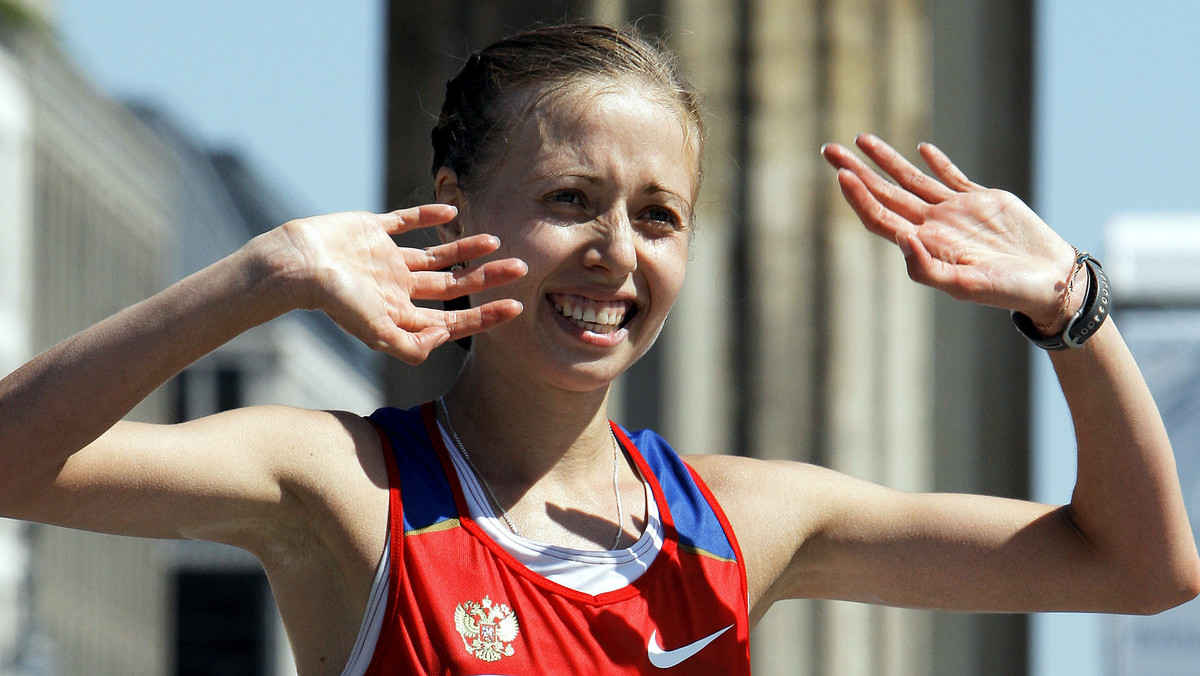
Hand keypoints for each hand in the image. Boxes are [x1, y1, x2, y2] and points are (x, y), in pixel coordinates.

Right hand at [267, 204, 525, 363]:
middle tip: (522, 267)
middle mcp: (398, 288)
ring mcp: (386, 259)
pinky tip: (452, 212)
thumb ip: (412, 344)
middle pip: (453, 285)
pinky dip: (428, 216)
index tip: (516, 306)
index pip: (453, 317)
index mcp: (401, 314)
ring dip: (465, 250)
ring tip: (495, 242)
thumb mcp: (377, 333)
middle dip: (487, 279)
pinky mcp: (373, 230)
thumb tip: (446, 337)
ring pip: (436, 255)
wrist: (297, 264)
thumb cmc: (335, 301)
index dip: (485, 314)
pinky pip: (407, 221)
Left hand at [822, 134, 1077, 329]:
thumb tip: (901, 239)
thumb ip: (928, 268)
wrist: (1049, 282)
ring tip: (862, 138)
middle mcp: (933, 226)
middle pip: (884, 193)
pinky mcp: (983, 200)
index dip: (858, 197)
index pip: (880, 217)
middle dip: (856, 171)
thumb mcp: (965, 287)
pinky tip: (921, 148)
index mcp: (925, 245)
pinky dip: (937, 162)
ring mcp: (956, 212)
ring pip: (911, 179)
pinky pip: (952, 177)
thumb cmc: (1008, 292)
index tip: (841, 174)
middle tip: (828, 149)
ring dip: (886, 159)